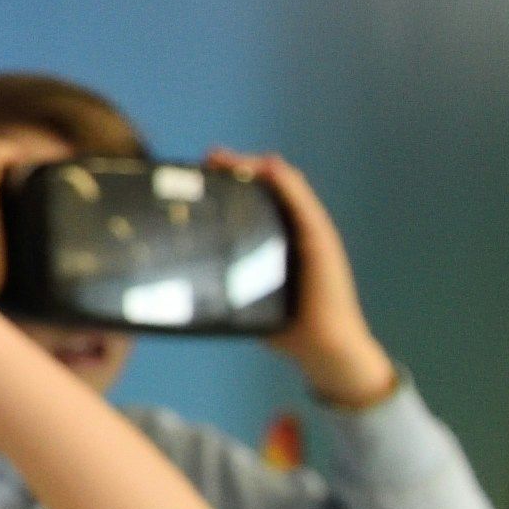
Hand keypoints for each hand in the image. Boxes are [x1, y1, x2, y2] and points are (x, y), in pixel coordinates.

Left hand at [211, 149, 396, 406]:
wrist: (324, 350)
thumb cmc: (287, 329)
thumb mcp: (248, 299)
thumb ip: (226, 287)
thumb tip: (183, 287)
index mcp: (281, 240)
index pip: (259, 198)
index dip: (233, 180)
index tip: (201, 171)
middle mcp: (298, 231)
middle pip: (270, 186)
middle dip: (239, 168)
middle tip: (208, 159)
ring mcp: (313, 234)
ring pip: (286, 187)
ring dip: (257, 167)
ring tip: (227, 158)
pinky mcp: (322, 242)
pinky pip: (304, 206)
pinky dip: (286, 184)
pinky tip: (269, 169)